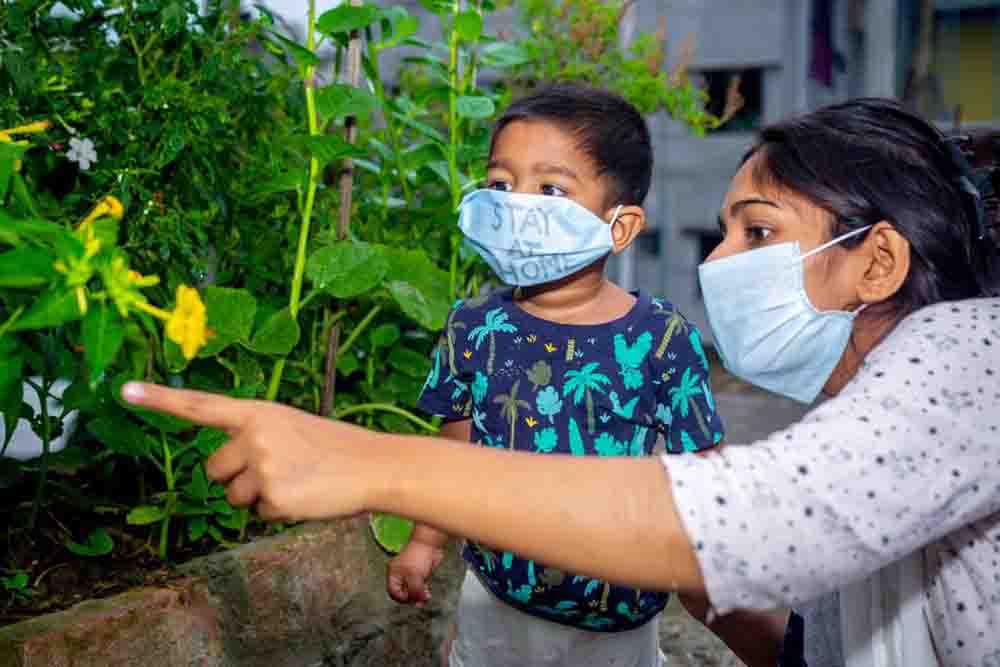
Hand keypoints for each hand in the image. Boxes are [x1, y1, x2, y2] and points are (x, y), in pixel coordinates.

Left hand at [121, 382, 382, 520]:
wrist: (375, 465)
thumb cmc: (335, 447)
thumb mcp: (291, 427)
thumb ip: (255, 436)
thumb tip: (226, 468)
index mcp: (258, 411)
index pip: (200, 405)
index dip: (159, 399)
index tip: (123, 391)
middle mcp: (254, 435)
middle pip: (214, 470)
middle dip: (236, 478)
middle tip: (276, 471)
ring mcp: (262, 466)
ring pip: (234, 498)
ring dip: (259, 497)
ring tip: (296, 482)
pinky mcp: (273, 496)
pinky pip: (259, 515)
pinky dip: (280, 512)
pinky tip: (305, 496)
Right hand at [387, 540, 444, 605]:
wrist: (430, 544)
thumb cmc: (418, 556)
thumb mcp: (414, 576)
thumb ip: (414, 590)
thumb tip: (417, 602)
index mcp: (394, 573)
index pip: (393, 591)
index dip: (400, 597)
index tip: (410, 599)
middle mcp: (401, 574)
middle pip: (403, 592)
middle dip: (411, 598)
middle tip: (419, 603)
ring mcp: (411, 574)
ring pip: (412, 590)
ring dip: (419, 596)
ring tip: (426, 598)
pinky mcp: (421, 574)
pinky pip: (420, 586)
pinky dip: (423, 591)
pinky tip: (428, 594)